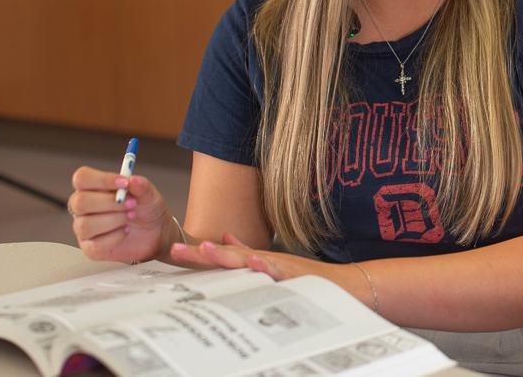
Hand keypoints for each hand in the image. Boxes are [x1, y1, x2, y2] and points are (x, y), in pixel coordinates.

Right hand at [69, 166, 171, 262]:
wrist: (156, 232)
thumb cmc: (145, 209)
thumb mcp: (149, 194)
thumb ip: (141, 186)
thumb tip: (133, 180)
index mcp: (92, 188)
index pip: (82, 178)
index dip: (101, 179)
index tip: (124, 183)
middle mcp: (83, 208)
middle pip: (80, 202)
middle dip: (109, 202)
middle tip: (131, 203)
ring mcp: (84, 228)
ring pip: (86, 224)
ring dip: (114, 220)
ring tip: (130, 217)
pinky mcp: (91, 248)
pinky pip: (96, 244)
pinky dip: (116, 236)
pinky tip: (125, 231)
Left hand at [168, 233, 316, 280]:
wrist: (348, 283)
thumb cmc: (311, 278)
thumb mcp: (275, 265)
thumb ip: (249, 251)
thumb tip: (225, 238)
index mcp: (258, 261)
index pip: (223, 257)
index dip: (199, 255)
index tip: (174, 252)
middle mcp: (266, 261)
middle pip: (230, 256)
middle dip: (203, 254)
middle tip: (177, 251)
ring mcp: (281, 267)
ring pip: (251, 261)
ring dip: (229, 255)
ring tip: (206, 250)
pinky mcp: (297, 276)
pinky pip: (280, 272)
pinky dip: (267, 267)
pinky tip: (255, 263)